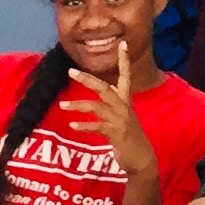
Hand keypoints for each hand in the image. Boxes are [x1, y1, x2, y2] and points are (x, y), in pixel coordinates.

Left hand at [68, 42, 157, 180]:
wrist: (141, 160)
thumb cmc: (129, 138)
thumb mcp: (122, 118)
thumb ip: (111, 106)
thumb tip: (100, 94)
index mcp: (125, 101)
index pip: (126, 76)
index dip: (124, 60)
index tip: (123, 43)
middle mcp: (123, 107)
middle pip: (104, 88)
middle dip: (88, 79)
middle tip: (71, 71)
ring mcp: (120, 120)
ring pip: (97, 106)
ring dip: (78, 105)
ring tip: (62, 106)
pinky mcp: (116, 134)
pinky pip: (98, 126)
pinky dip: (85, 125)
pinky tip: (73, 125)